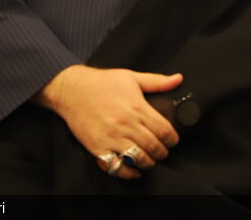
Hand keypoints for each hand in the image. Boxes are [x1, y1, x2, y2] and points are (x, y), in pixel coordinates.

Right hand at [34, 64, 181, 178]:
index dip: (172, 139)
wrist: (72, 89)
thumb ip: (157, 81)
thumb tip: (177, 79)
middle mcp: (126, 124)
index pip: (164, 130)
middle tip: (162, 151)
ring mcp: (112, 137)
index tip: (172, 140)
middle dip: (162, 152)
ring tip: (149, 159)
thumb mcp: (131, 77)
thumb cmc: (101, 83)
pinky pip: (117, 166)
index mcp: (137, 107)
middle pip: (154, 146)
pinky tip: (133, 170)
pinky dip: (128, 172)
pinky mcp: (98, 147)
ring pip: (138, 158)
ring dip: (148, 162)